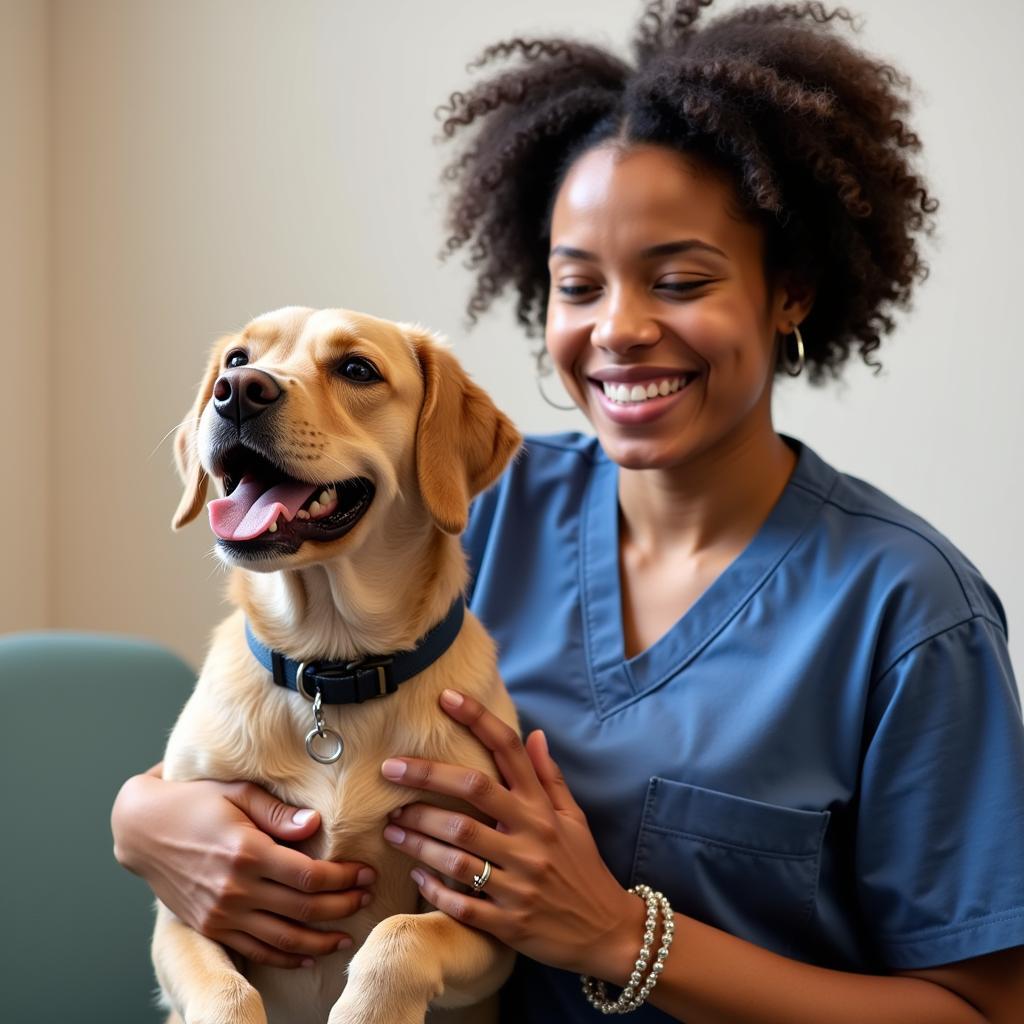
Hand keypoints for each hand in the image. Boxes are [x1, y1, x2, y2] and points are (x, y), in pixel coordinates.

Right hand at [111, 765, 375, 967]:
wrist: (143, 831)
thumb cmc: (195, 803)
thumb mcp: (238, 793)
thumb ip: (278, 812)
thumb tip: (315, 824)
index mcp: (247, 852)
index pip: (309, 876)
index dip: (344, 878)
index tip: (366, 873)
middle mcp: (236, 889)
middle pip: (304, 909)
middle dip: (343, 906)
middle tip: (367, 898)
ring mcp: (222, 914)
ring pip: (283, 938)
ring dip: (320, 940)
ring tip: (347, 936)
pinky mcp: (211, 927)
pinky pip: (255, 950)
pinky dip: (285, 957)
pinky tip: (308, 956)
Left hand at [379, 690, 642, 982]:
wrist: (607, 933)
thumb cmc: (583, 869)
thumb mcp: (574, 819)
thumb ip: (549, 777)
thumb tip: (534, 733)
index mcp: (544, 811)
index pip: (509, 752)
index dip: (477, 720)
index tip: (446, 697)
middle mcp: (531, 840)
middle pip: (472, 795)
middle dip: (426, 778)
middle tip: (390, 770)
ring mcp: (519, 882)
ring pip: (458, 850)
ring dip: (418, 836)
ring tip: (391, 826)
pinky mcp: (509, 922)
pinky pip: (462, 902)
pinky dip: (434, 887)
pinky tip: (415, 873)